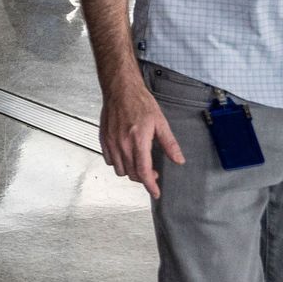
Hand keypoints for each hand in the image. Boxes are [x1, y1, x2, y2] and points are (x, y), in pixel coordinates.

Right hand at [98, 81, 185, 198]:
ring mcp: (111, 142)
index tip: (155, 193)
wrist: (120, 89)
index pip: (144, 171)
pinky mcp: (103, 139)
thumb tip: (178, 159)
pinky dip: (118, 163)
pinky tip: (126, 155)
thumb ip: (169, 143)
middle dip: (144, 178)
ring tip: (139, 163)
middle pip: (132, 174)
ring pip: (120, 170)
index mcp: (138, 140)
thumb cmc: (139, 101)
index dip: (150, 185)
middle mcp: (122, 144)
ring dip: (130, 171)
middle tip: (153, 173)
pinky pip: (110, 160)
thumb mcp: (160, 122)